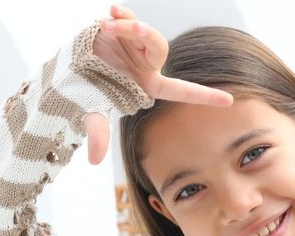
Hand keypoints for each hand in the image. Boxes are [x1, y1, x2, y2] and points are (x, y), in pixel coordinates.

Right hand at [83, 4, 233, 163]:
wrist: (65, 73)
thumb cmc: (84, 95)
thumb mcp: (92, 113)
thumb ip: (97, 133)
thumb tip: (93, 161)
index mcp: (147, 85)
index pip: (181, 90)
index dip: (204, 95)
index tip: (229, 102)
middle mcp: (146, 65)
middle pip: (160, 48)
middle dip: (141, 35)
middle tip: (115, 28)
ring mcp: (136, 46)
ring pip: (144, 31)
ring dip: (127, 26)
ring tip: (105, 26)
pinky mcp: (124, 29)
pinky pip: (130, 17)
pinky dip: (122, 14)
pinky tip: (111, 13)